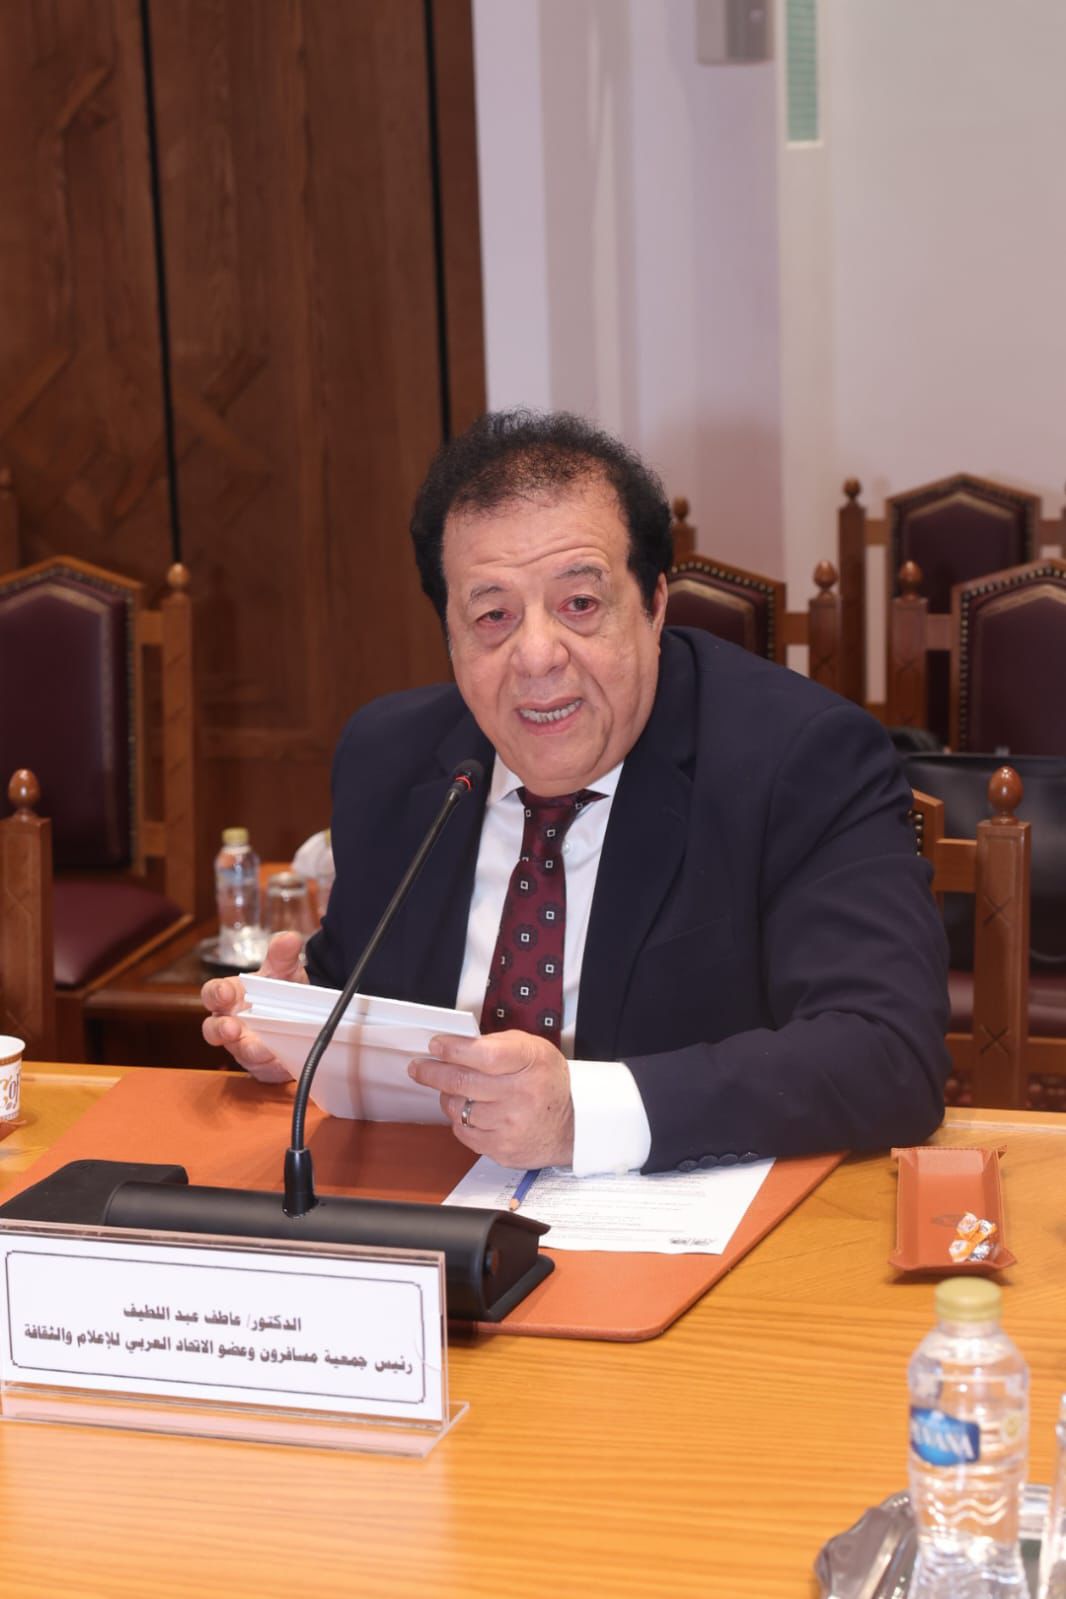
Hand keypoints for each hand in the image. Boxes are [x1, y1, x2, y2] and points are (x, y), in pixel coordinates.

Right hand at [200, 931, 307, 1080]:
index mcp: (230, 996)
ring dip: (249, 1050)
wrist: (300, 1016)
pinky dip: (272, 1064)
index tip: (226, 993)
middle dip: (221, 1030)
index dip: (216, 994)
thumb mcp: (283, 970)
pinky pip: (262, 1068)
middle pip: (212, 1029)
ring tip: (263, 1048)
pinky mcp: (261, 1065)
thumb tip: (289, 938)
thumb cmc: (279, 990)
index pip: (213, 993)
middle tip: (234, 1029)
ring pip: (237, 1052)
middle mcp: (230, 1022)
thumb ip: (283, 954)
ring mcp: (243, 1046)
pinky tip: (283, 1059)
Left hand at [408, 1030, 573, 1167]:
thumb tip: (457, 1043)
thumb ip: (497, 1043)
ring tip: (452, 1089)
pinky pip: (462, 1131)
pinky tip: (467, 1110)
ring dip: (448, 1096)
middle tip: (419, 1067)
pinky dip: (458, 1119)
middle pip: (463, 1081)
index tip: (436, 1045)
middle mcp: (522, 1094)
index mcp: (531, 1063)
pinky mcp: (501, 1148)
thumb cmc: (547, 1082)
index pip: (484, 1054)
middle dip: (433, 1072)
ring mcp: (511, 1124)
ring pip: (458, 1107)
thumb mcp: (533, 1049)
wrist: (570, 1126)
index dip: (454, 1049)